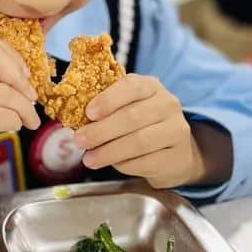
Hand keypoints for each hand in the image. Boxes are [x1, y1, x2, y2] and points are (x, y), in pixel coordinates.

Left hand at [72, 75, 229, 188]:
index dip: (108, 99)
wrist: (174, 152)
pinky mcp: (178, 156)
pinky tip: (112, 165)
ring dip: (109, 152)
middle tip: (79, 140)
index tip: (88, 113)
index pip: (131, 86)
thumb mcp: (127, 108)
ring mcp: (177, 130)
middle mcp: (168, 104)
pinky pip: (146, 162)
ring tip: (89, 159)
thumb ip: (106, 109)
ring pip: (139, 142)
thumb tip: (74, 117)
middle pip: (132, 117)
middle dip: (101, 130)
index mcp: (151, 86)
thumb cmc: (141, 126)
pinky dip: (124, 165)